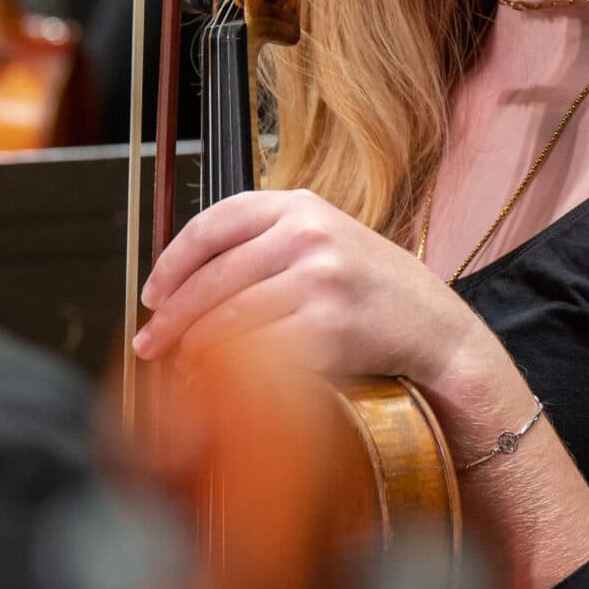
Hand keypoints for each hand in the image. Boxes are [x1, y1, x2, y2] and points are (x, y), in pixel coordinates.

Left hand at [135, 190, 493, 394]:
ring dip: (193, 348)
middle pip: (213, 276)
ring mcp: (320, 279)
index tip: (153, 293)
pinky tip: (217, 382)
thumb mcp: (329, 242)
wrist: (439, 332)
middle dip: (171, 316)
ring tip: (179, 366)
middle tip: (149, 343)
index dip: (172, 261)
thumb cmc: (377, 294)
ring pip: (228, 317)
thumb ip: (270, 245)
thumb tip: (187, 282)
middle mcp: (310, 234)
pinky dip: (229, 371)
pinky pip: (258, 351)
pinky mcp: (328, 327)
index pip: (214, 222)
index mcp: (303, 206)